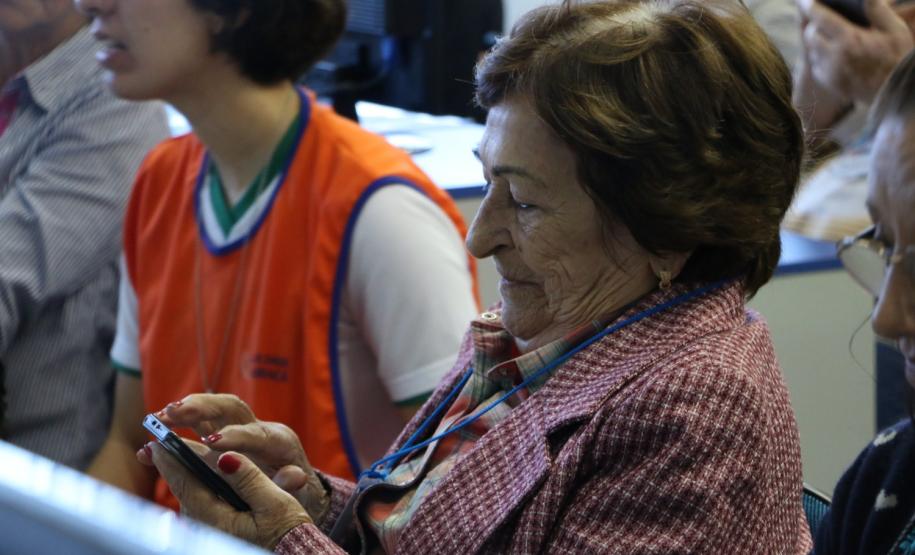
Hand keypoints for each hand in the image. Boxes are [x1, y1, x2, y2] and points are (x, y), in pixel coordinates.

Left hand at [140, 442, 310, 549]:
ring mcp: (208, 529)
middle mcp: (205, 525)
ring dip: (185, 472)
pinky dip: (197, 485)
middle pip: (184, 486)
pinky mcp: (215, 531)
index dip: (170, 459)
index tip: (156, 441)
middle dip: (173, 463)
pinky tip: (198, 475)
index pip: (185, 481)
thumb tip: (226, 457)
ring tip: (175, 452)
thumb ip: (249, 479)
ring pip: (191, 493)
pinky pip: (200, 502)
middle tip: (157, 441)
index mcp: (216, 517)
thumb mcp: (275, 505)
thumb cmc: (286, 535)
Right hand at [155, 395, 329, 524]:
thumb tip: (296, 477)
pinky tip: (149, 441)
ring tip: (159, 418)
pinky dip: (174, 431)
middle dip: (203, 407)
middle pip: (230, 408)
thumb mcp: (297, 487)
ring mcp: (237, 427)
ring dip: (185, 411)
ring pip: (211, 410)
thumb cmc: (292, 486)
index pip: (255, 432)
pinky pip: (195, 426)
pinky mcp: (220, 432)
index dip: (235, 436)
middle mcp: (256, 426)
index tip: (213, 443)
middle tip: (175, 413)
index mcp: (276, 439)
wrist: (291, 481)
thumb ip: (290, 482)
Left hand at [795, 0, 912, 117]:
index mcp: (850, 38)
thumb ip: (876, 10)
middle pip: (809, 34)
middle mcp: (834, 56)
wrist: (896, 91)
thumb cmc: (897, 57)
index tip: (803, 0)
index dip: (809, 6)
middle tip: (822, 20)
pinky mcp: (828, 83)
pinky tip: (835, 54)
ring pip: (811, 50)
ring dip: (817, 41)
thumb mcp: (894, 29)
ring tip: (832, 37)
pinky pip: (816, 65)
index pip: (820, 18)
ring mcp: (829, 71)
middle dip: (814, 25)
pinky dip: (821, 57)